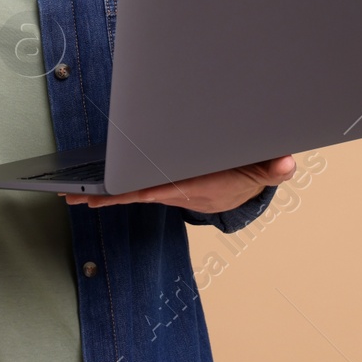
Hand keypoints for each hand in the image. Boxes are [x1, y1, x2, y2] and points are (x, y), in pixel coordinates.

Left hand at [63, 155, 295, 212]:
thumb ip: (276, 166)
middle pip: (139, 193)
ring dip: (105, 195)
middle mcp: (178, 191)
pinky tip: (93, 189)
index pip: (163, 187)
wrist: (246, 189)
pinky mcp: (164, 185)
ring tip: (74, 195)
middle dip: (108, 196)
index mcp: (197, 184)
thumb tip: (286, 163)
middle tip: (76, 198)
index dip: (139, 189)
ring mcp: (169, 190)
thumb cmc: (251, 172)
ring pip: (133, 192)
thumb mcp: (267, 169)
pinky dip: (114, 189)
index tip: (115, 191)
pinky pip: (135, 188)